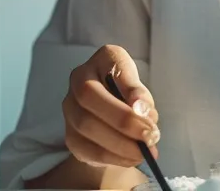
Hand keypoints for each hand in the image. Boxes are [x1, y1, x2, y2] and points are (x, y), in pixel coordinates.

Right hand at [62, 45, 159, 168]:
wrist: (113, 119)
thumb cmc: (129, 98)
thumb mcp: (140, 91)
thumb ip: (142, 98)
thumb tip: (142, 111)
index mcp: (102, 60)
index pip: (111, 65)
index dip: (129, 88)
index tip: (147, 109)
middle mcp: (79, 79)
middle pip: (89, 96)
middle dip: (122, 120)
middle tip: (149, 137)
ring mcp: (70, 107)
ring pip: (85, 125)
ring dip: (119, 143)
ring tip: (143, 152)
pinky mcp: (70, 134)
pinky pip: (85, 148)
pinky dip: (111, 157)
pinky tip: (130, 159)